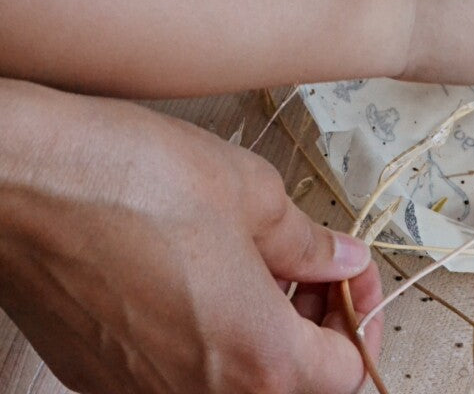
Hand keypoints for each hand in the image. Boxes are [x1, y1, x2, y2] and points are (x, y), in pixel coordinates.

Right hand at [0, 79, 381, 393]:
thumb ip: (310, 243)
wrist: (21, 182)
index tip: (351, 278)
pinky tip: (203, 282)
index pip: (347, 371)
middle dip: (315, 328)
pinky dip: (211, 341)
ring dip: (265, 335)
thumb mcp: (252, 194)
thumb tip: (339, 260)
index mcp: (258, 358)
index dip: (359, 316)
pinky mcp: (101, 380)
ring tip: (259, 268)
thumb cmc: (129, 180)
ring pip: (237, 382)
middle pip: (294, 384)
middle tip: (313, 270)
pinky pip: (180, 376)